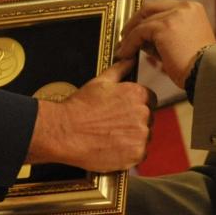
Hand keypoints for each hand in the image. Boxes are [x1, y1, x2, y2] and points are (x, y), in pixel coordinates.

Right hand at [26, 57, 151, 171]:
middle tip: (113, 126)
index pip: (150, 99)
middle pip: (148, 119)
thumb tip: (129, 60)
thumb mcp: (100, 82)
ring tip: (111, 137)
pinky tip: (112, 148)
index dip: (136, 106)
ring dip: (132, 138)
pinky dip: (129, 154)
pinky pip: (139, 154)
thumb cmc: (80, 107)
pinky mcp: (136, 154)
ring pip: (144, 137)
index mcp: (138, 94)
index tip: (123, 112)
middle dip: (134, 122)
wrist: (66, 132)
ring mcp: (141, 135)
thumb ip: (120, 70)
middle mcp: (143, 113)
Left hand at [117, 0, 215, 84]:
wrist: (207, 74)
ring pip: (143, 21)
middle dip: (135, 22)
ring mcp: (174, 15)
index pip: (163, 7)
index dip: (148, 17)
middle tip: (125, 35)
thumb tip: (142, 39)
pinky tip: (125, 54)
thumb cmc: (199, 66)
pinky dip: (129, 43)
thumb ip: (166, 37)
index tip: (137, 28)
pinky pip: (139, 33)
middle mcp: (184, 7)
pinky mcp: (163, 27)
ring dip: (130, 36)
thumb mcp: (184, 44)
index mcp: (193, 9)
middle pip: (150, 8)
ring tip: (123, 49)